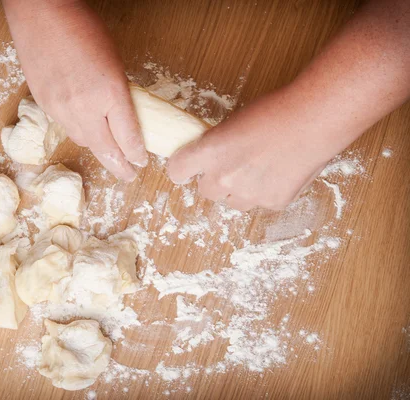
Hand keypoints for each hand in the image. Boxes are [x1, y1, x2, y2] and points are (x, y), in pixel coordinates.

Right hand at [3, 0, 146, 180]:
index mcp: (110, 93)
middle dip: (119, 166)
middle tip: (129, 175)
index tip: (141, 161)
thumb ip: (119, 92)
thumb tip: (122, 114)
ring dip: (99, 150)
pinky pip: (65, 127)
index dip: (136, 153)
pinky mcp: (44, 105)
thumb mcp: (114, 62)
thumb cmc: (82, 28)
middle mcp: (85, 107)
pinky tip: (86, 130)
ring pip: (83, 141)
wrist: (41, 15)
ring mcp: (61, 108)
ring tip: (109, 156)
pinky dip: (79, 131)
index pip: (128, 136)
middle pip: (105, 149)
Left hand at [167, 86, 336, 210]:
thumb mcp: (233, 123)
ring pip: (232, 201)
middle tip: (233, 165)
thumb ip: (216, 145)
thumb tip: (211, 156)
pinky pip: (260, 203)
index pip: (177, 171)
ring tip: (259, 168)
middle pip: (206, 191)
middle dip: (216, 180)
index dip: (183, 169)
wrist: (315, 119)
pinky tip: (279, 172)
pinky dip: (266, 192)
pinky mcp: (272, 203)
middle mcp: (223, 179)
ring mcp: (248, 195)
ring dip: (239, 190)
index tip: (189, 168)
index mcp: (207, 153)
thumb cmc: (275, 111)